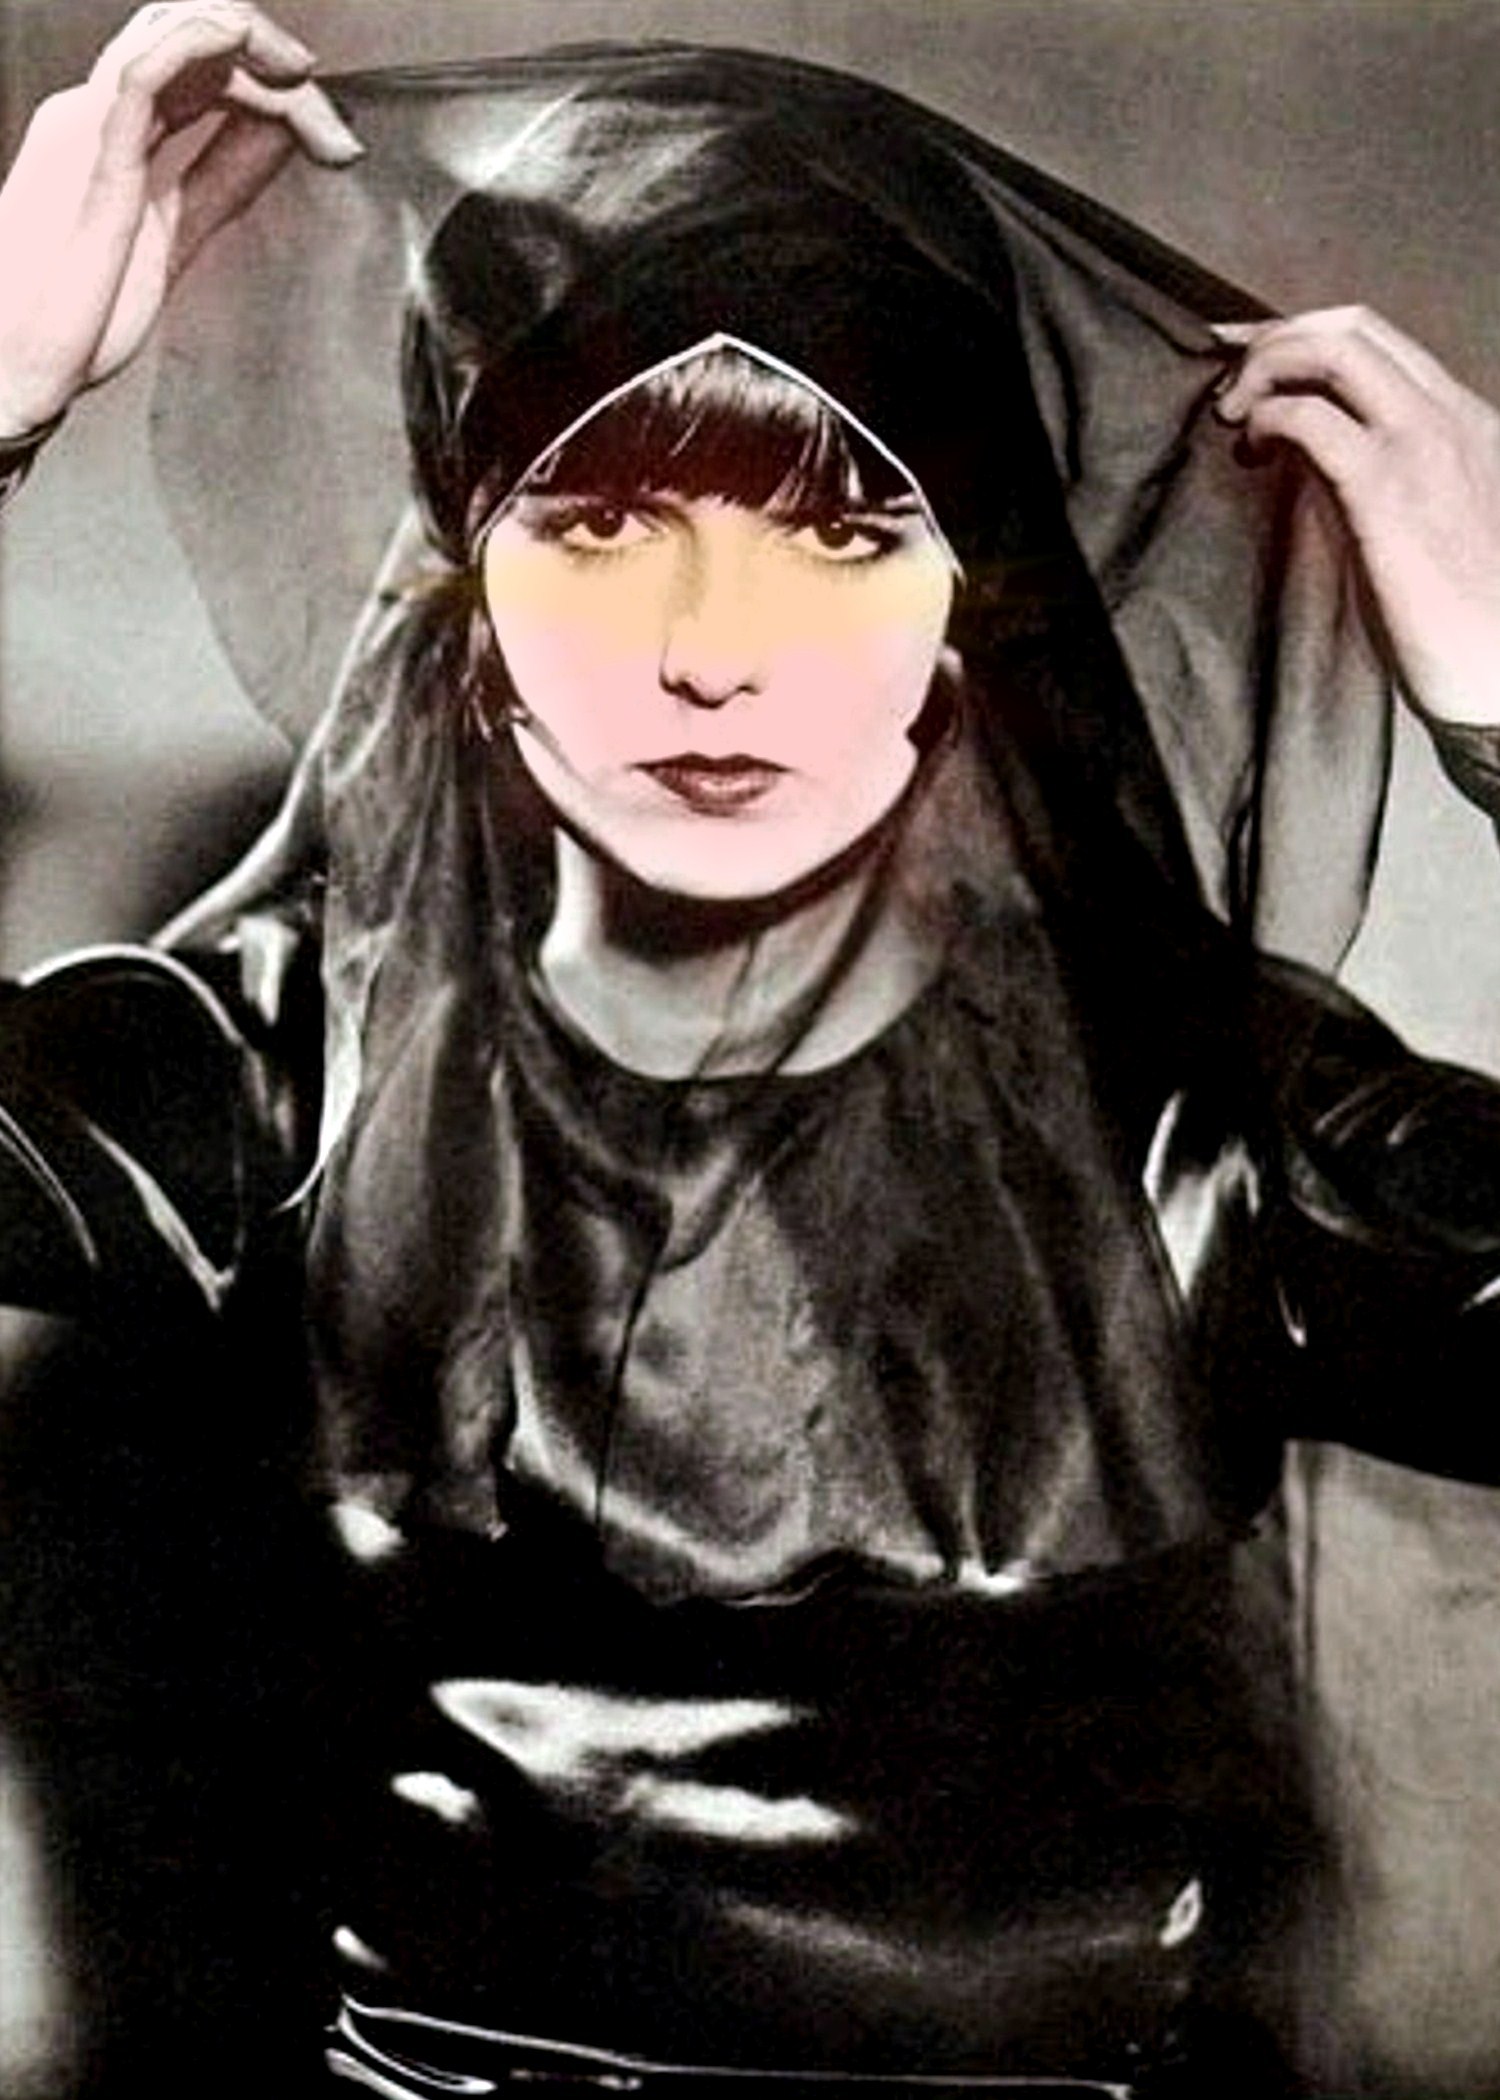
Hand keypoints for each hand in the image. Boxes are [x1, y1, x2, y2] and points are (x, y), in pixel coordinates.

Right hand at [0, 1, 360, 438]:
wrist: (16, 361)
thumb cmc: (75, 311)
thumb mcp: (176, 233)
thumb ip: (222, 181)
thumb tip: (281, 141)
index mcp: (119, 134)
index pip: (200, 69)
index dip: (270, 84)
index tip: (327, 128)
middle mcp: (102, 116)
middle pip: (194, 41)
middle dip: (272, 61)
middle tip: (327, 114)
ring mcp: (93, 127)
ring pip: (175, 39)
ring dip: (252, 48)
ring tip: (302, 84)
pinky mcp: (93, 155)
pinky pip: (143, 73)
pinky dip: (199, 47)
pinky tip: (241, 47)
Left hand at [1213, 305, 1499, 726]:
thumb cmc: (1473, 618)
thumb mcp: (1444, 525)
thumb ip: (1401, 483)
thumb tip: (1324, 471)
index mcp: (1463, 421)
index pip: (1381, 341)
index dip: (1305, 332)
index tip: (1251, 352)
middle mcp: (1446, 416)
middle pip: (1353, 326)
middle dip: (1276, 333)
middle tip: (1224, 370)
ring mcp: (1419, 445)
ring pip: (1334, 349)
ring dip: (1266, 364)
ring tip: (1230, 410)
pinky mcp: (1385, 490)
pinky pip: (1312, 418)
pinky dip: (1268, 417)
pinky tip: (1252, 448)